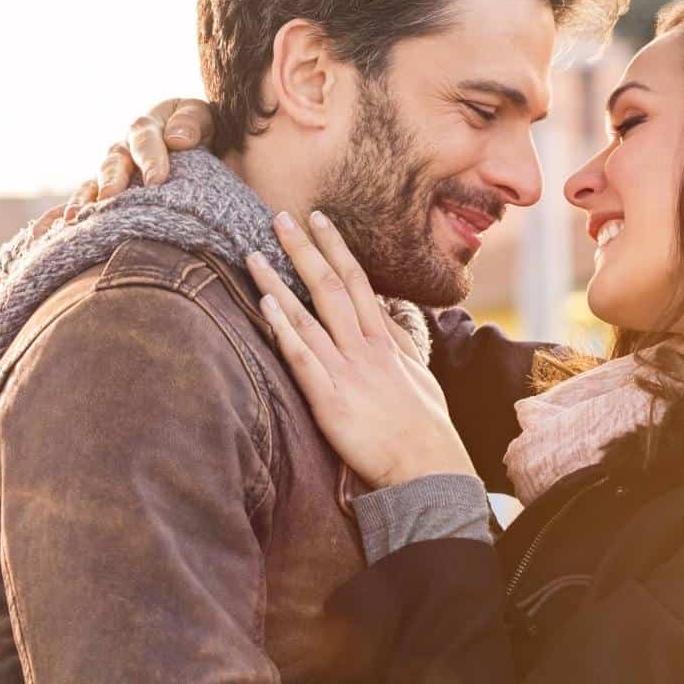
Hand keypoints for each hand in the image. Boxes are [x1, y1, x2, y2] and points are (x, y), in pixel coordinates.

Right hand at [65, 98, 214, 220]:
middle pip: (115, 161)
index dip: (149, 158)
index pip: (145, 137)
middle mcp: (126, 147)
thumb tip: (177, 138)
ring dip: (87, 198)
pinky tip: (64, 226)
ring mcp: (114, 171)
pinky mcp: (108, 192)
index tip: (157, 181)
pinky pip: (87, 199)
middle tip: (111, 198)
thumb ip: (193, 122)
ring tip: (79, 217)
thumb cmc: (205, 134)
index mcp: (149, 126)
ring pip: (96, 182)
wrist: (205, 153)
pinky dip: (74, 210)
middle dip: (112, 180)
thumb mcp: (206, 119)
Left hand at [248, 210, 473, 489]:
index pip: (358, 281)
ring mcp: (347, 370)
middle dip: (304, 249)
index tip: (319, 220)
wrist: (429, 467)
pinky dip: (283, 327)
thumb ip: (399, 341)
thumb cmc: (425, 428)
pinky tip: (264, 303)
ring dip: (280, 281)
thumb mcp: (417, 375)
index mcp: (386, 340)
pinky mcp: (329, 399)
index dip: (336, 248)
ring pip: (310, 314)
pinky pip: (302, 356)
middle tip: (280, 217)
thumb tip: (385, 314)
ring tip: (255, 253)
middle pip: (331, 286)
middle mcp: (366, 347)